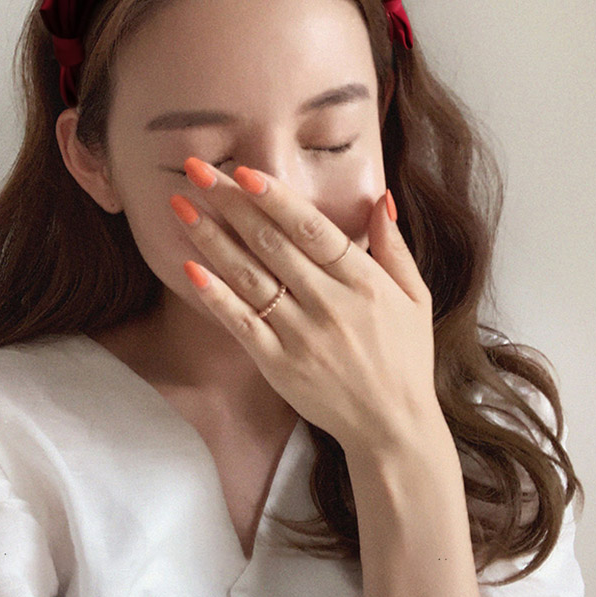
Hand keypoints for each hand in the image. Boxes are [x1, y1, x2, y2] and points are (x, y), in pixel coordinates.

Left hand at [170, 157, 440, 452]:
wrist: (392, 426)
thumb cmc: (404, 356)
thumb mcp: (414, 297)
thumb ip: (393, 246)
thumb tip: (381, 197)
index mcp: (362, 281)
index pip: (312, 229)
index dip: (276, 199)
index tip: (244, 171)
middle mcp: (327, 303)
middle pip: (270, 243)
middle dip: (231, 202)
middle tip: (196, 170)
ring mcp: (298, 334)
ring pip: (248, 276)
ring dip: (211, 238)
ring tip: (180, 206)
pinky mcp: (276, 363)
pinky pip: (240, 323)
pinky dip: (214, 296)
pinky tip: (189, 267)